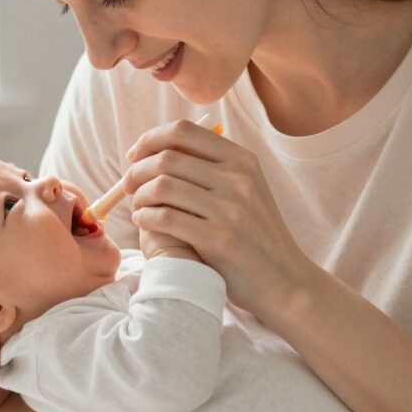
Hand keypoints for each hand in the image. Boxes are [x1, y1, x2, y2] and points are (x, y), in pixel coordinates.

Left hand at [123, 119, 317, 322]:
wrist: (284, 280)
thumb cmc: (255, 235)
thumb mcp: (246, 190)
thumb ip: (211, 168)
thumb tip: (158, 150)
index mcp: (242, 160)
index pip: (183, 131)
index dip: (150, 139)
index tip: (135, 155)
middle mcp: (238, 178)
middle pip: (167, 158)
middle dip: (137, 170)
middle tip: (127, 186)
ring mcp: (229, 209)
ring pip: (162, 186)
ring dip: (139, 195)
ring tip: (136, 206)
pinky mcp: (218, 239)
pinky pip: (165, 217)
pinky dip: (146, 217)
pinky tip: (144, 222)